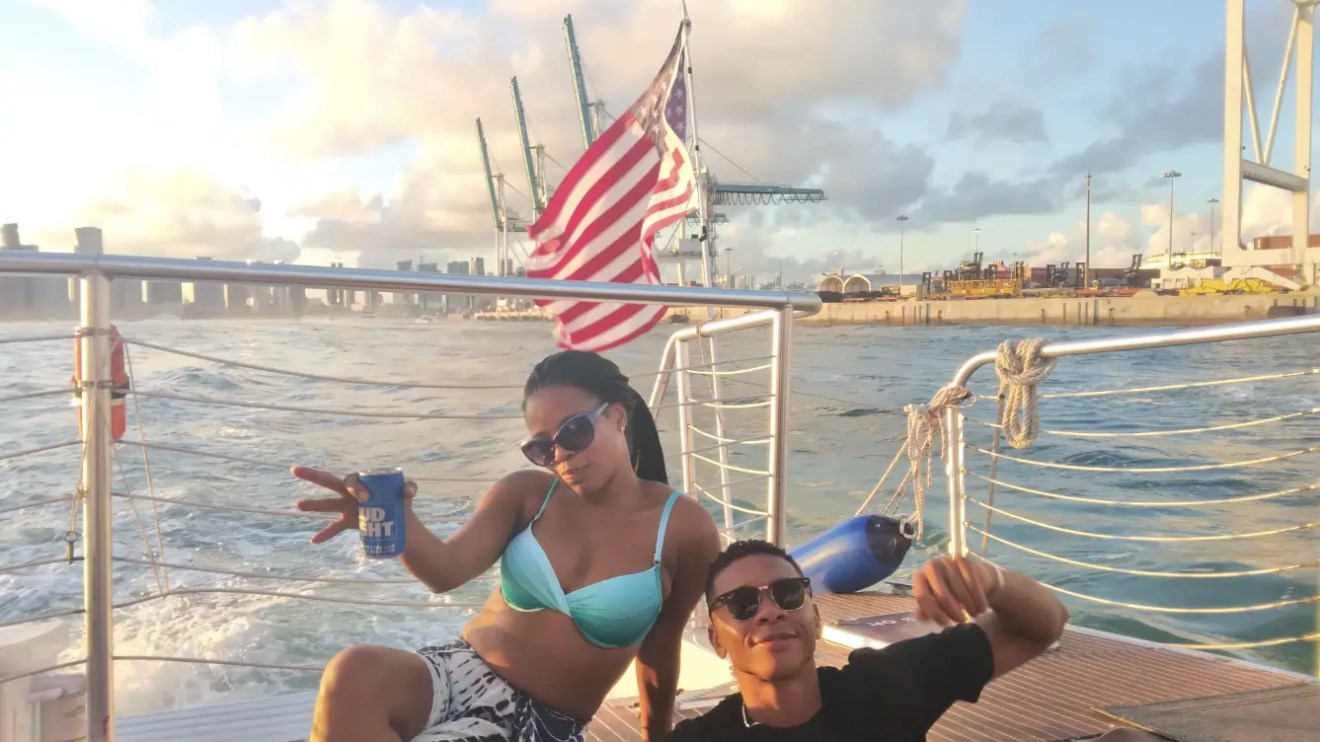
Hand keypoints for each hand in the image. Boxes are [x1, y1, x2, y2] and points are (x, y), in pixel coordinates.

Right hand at [292, 466, 416, 544]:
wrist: (400, 522)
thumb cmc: (400, 501)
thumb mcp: (407, 491)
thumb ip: (409, 487)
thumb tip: (407, 491)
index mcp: (362, 482)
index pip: (351, 480)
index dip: (355, 487)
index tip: (365, 497)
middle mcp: (351, 493)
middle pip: (329, 482)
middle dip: (313, 476)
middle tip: (294, 470)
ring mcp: (348, 508)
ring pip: (328, 505)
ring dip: (314, 505)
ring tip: (298, 505)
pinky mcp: (349, 522)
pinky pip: (334, 528)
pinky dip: (325, 534)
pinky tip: (313, 541)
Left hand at [912, 555, 998, 626]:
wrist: (973, 576)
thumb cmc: (951, 592)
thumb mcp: (936, 601)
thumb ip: (927, 609)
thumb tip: (920, 617)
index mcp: (920, 577)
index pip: (922, 596)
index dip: (934, 613)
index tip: (946, 624)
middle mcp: (931, 567)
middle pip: (942, 595)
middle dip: (953, 611)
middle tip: (961, 621)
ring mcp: (947, 562)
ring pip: (959, 591)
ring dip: (969, 606)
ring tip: (974, 614)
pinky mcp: (964, 561)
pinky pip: (972, 584)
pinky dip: (978, 598)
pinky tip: (981, 607)